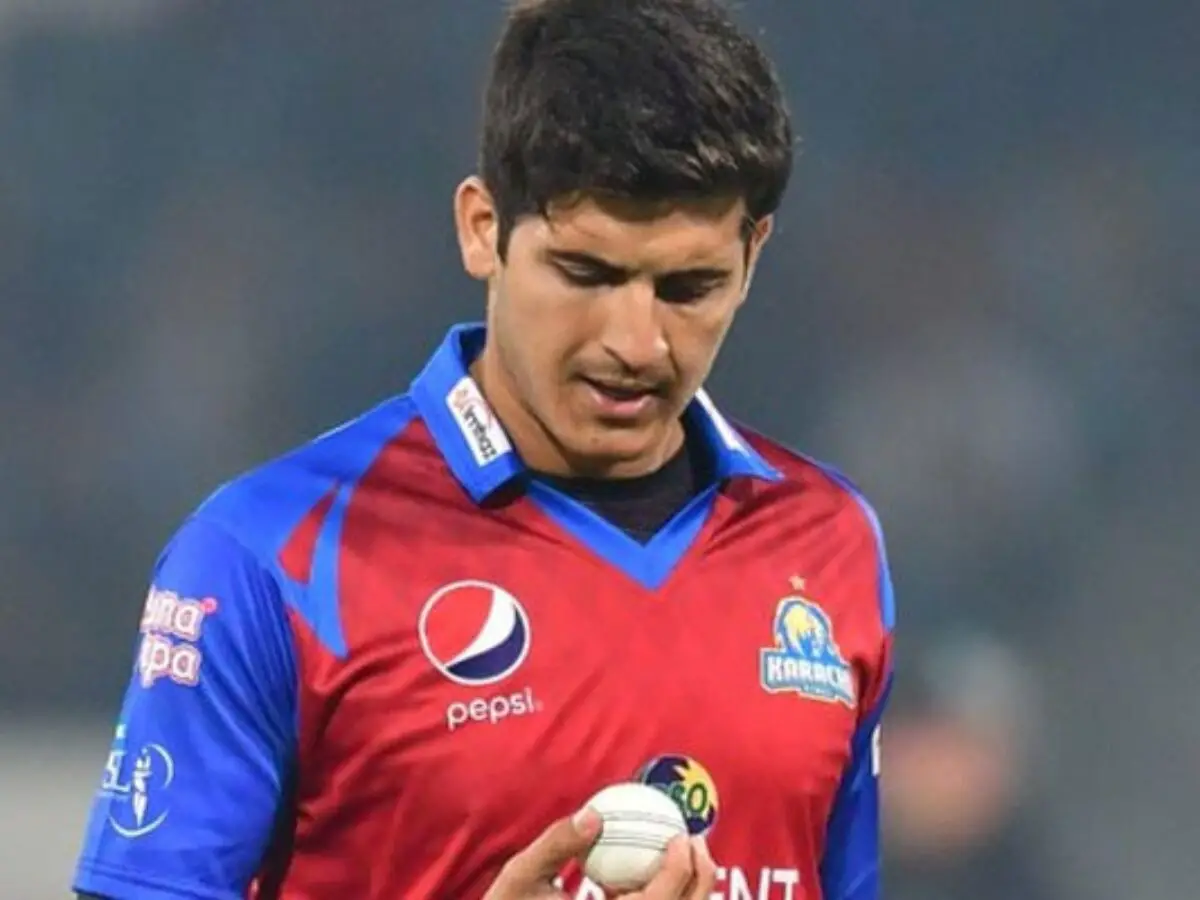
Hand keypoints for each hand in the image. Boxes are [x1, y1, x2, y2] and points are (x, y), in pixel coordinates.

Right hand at [483, 809, 715, 899]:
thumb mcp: (522, 875)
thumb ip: (557, 843)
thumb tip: (595, 816)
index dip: (679, 870)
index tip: (680, 836)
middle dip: (699, 876)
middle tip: (693, 839)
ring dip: (690, 888)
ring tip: (685, 852)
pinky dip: (669, 897)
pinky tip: (658, 873)